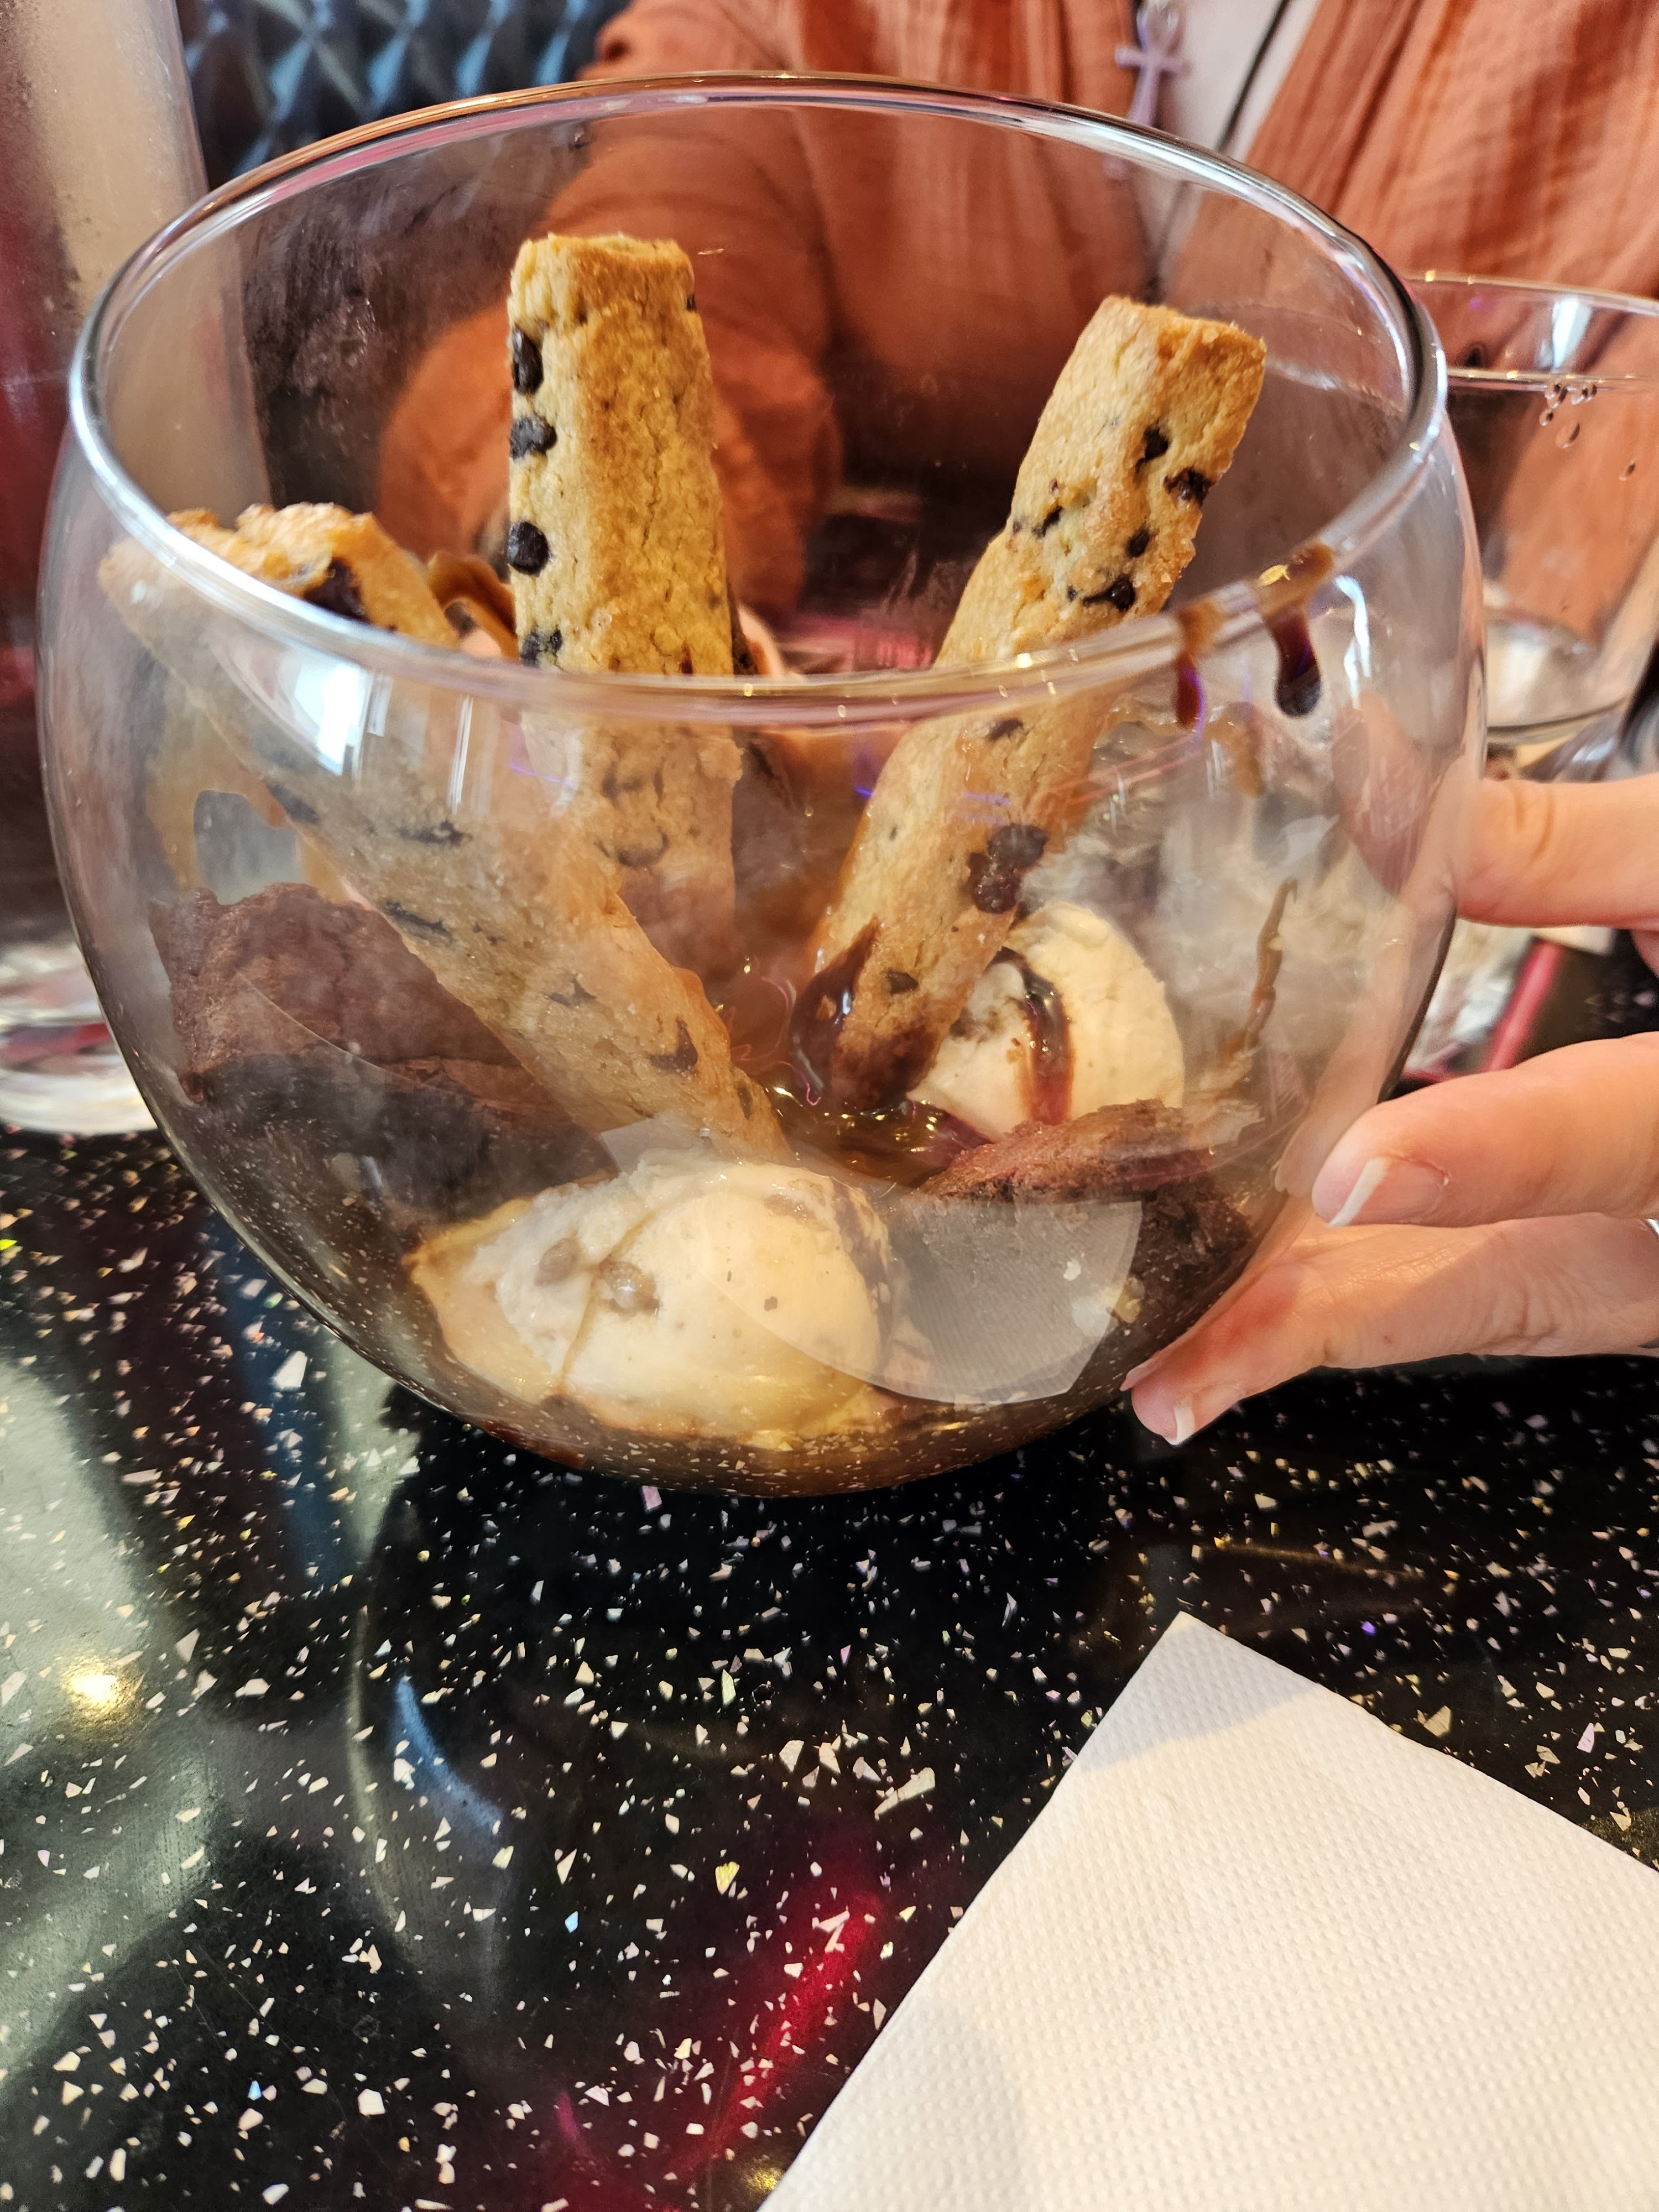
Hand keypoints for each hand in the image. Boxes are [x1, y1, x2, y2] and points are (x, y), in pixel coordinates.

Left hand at [1129, 775, 1658, 1444]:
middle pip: (1512, 1290)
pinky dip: (1362, 1300)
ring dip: (1322, 1333)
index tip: (1349, 1171)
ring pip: (1478, 1310)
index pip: (1623, 1138)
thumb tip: (1375, 769)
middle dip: (1332, 1326)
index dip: (1490, 1160)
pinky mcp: (1609, 1273)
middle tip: (1176, 1368)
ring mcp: (1646, 1269)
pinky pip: (1479, 1298)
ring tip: (1171, 1365)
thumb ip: (1567, 846)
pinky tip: (1250, 1294)